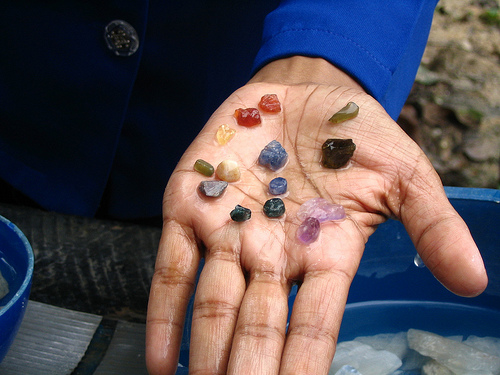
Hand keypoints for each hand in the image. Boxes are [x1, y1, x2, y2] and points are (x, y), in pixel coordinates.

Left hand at [146, 58, 486, 374]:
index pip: (313, 327)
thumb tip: (474, 281)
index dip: (302, 367)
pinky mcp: (190, 205)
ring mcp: (228, 232)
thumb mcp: (404, 175)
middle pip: (258, 326)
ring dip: (206, 352)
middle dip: (248, 369)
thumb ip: (433, 225)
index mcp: (324, 255)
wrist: (307, 93)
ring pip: (213, 304)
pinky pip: (173, 266)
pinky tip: (159, 360)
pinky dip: (164, 311)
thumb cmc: (357, 137)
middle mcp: (272, 255)